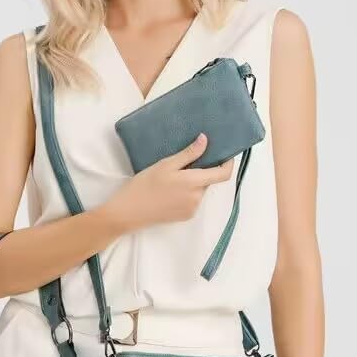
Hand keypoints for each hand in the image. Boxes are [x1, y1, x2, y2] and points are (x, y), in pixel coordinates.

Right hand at [103, 133, 234, 232]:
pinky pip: (193, 200)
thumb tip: (205, 140)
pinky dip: (187, 192)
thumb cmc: (144, 185)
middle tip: (184, 162)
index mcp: (194, 183)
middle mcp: (197, 198)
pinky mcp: (185, 216)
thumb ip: (188, 154)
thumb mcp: (165, 164)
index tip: (225, 153)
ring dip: (193, 182)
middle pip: (209, 180)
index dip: (228, 163)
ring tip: (172, 176)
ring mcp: (192, 209)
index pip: (223, 174)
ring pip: (200, 190)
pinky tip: (170, 190)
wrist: (128, 212)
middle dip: (202, 170)